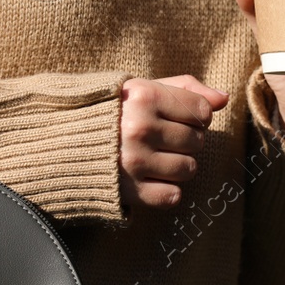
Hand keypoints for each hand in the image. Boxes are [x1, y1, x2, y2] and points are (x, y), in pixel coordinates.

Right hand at [118, 75, 228, 208]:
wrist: (61, 143)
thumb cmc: (112, 112)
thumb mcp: (143, 89)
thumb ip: (185, 88)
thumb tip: (223, 99)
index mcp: (143, 96)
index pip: (202, 111)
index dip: (195, 115)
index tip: (176, 118)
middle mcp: (139, 128)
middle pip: (197, 140)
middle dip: (185, 140)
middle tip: (161, 139)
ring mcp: (134, 161)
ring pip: (189, 168)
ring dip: (178, 165)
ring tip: (155, 157)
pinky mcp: (130, 190)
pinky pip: (173, 196)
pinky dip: (166, 190)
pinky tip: (150, 178)